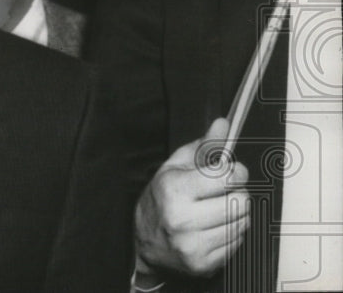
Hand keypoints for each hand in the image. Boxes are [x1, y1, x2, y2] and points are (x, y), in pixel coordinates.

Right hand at [134, 118, 250, 277]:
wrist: (143, 245)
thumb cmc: (159, 201)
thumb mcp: (174, 168)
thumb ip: (203, 146)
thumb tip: (222, 125)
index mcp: (173, 189)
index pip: (226, 176)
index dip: (235, 171)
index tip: (230, 172)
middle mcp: (181, 218)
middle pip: (241, 201)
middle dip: (236, 194)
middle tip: (221, 194)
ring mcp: (192, 244)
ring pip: (243, 223)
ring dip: (236, 215)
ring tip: (216, 212)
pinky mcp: (203, 264)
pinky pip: (238, 244)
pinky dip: (231, 235)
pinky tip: (213, 229)